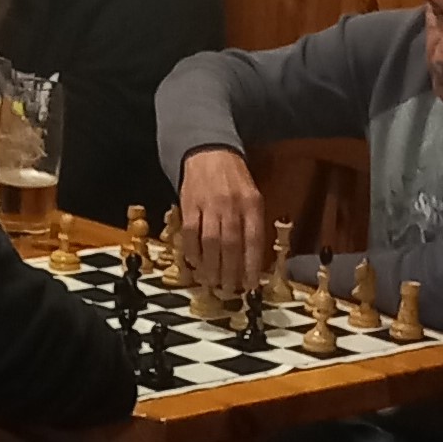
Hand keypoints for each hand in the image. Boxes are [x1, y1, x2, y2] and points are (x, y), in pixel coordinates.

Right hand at [177, 147, 268, 284]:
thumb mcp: (253, 196)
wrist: (209, 152)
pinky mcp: (189, 205)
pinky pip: (191, 234)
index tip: (250, 284)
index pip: (253, 240)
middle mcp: (231, 205)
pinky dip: (193, 252)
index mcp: (251, 203)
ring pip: (210, 242)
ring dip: (211, 266)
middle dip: (230, 271)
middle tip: (229, 289)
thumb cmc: (234, 179)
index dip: (251, 265)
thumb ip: (252, 224)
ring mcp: (209, 205)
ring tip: (213, 282)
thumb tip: (252, 259)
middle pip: (231, 245)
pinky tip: (196, 263)